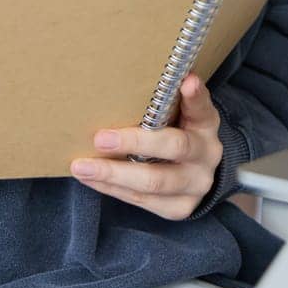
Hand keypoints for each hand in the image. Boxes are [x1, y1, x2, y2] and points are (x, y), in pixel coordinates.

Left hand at [70, 74, 223, 220]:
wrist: (197, 173)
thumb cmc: (177, 132)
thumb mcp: (179, 113)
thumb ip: (165, 99)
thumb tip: (140, 80)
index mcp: (206, 124)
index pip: (202, 107)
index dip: (195, 96)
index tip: (186, 82)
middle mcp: (206, 155)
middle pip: (174, 147)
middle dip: (135, 143)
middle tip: (100, 138)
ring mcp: (194, 185)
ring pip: (153, 182)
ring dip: (113, 174)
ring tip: (81, 166)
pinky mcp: (179, 208)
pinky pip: (141, 200)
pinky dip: (112, 189)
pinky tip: (91, 178)